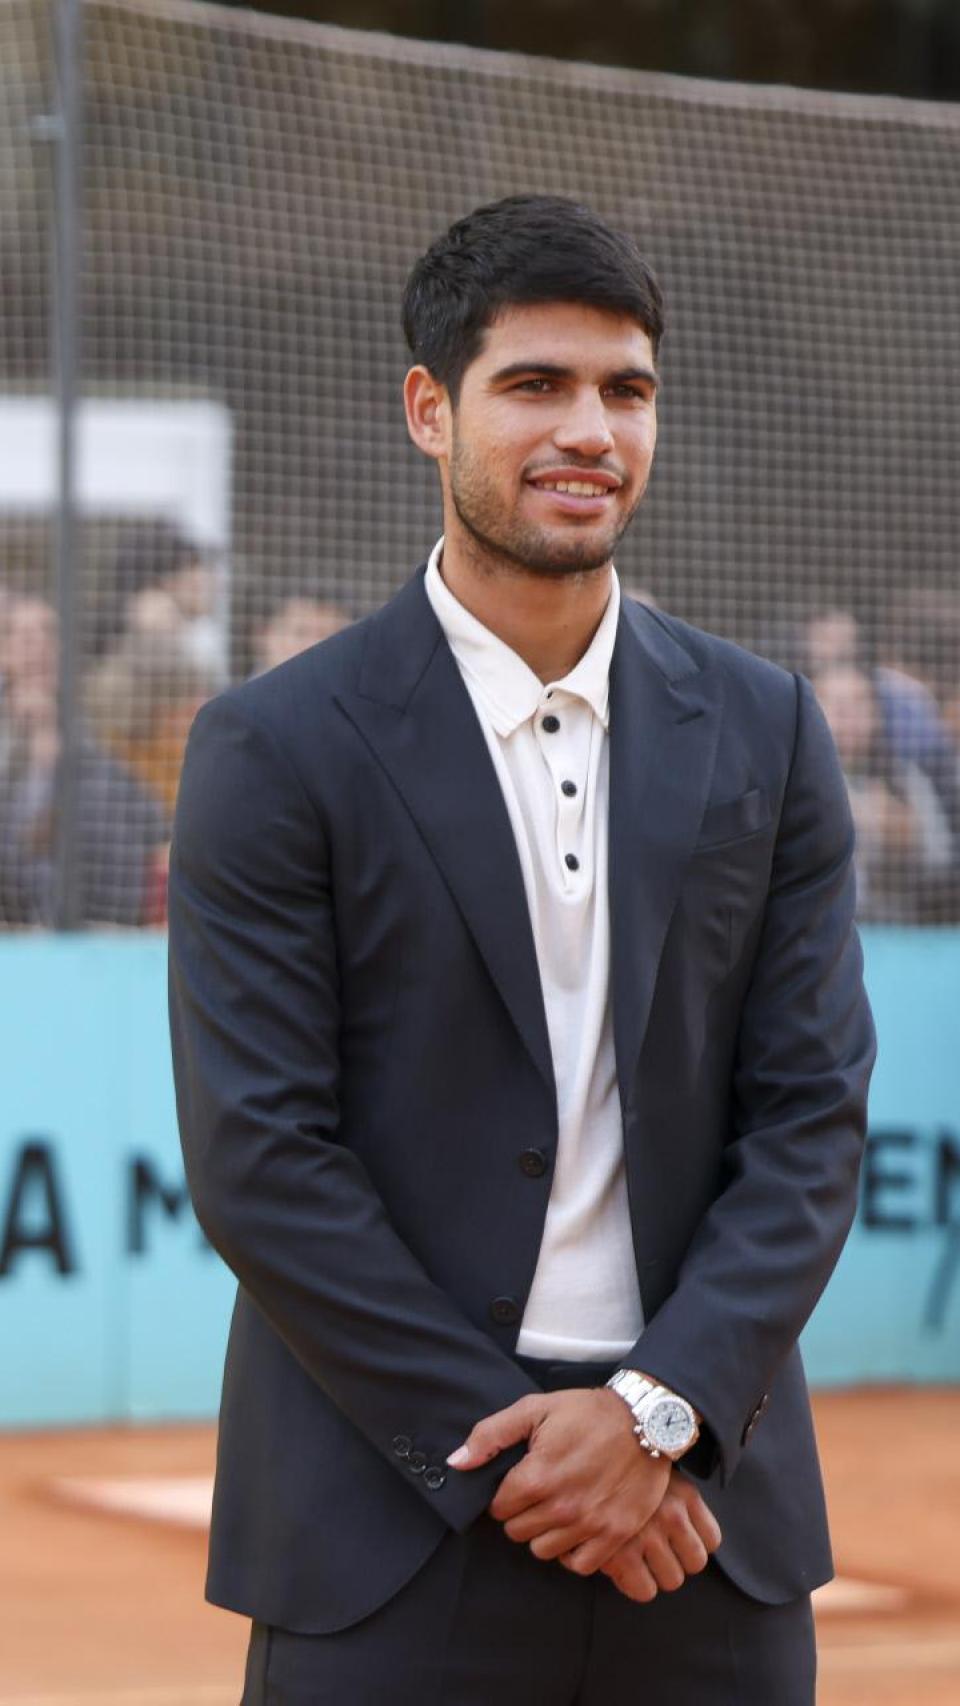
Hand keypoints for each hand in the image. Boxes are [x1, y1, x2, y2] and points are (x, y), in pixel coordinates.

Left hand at [447, 1388, 669, 1567]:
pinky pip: (578, 1564)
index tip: (519, 1482)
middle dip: (522, 1514)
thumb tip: (456, 1464)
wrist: (645, 1420)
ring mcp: (589, 1524)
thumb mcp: (535, 1409)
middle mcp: (561, 1507)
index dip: (504, 1495)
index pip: (498, 1509)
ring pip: (543, 1550)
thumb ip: (491, 1436)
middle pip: (517, 1533)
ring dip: (545, 1533)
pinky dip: (573, 1551)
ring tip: (557, 1510)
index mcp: (537, 1476)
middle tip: (539, 1494)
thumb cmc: (587, 1413)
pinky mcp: (614, 1534)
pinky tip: (576, 1529)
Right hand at [593, 1470, 721, 1601]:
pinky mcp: (622, 1554)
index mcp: (685, 1493)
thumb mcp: (656, 1476)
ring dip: (655, 1574)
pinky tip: (620, 1566)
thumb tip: (688, 1538)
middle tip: (653, 1549)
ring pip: (672, 1580)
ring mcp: (648, 1534)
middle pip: (695, 1563)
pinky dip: (633, 1584)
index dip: (692, 1543)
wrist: (580, 1463)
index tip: (676, 1540)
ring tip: (636, 1557)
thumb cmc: (618, 1474)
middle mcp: (672, 1513)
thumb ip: (675, 1502)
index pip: (712, 1540)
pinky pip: (644, 1590)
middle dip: (675, 1560)